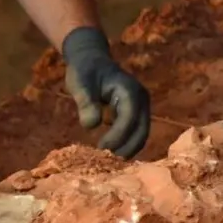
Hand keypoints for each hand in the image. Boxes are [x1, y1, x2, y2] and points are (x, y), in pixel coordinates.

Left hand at [61, 27, 150, 158]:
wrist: (92, 60)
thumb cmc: (85, 71)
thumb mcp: (80, 83)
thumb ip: (86, 102)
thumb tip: (92, 125)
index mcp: (129, 90)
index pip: (129, 118)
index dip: (118, 136)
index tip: (101, 149)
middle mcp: (141, 99)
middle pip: (142, 131)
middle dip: (126, 148)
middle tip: (106, 162)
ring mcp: (142, 107)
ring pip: (141, 135)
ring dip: (127, 149)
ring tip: (107, 160)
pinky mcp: (137, 114)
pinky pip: (136, 134)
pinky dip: (126, 145)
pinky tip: (110, 152)